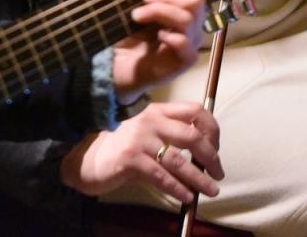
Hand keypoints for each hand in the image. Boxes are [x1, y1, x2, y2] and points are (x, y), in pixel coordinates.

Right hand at [60, 101, 223, 202]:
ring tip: (211, 190)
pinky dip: (177, 188)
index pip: (194, 110)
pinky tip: (187, 196)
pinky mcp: (131, 159)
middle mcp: (150, 121)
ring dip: (199, 178)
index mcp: (157, 111)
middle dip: (211, 156)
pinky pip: (161, 176)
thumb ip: (170, 136)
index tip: (216, 148)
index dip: (212, 129)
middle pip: (192, 135)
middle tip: (218, 172)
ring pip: (179, 160)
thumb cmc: (122, 148)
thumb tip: (204, 154)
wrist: (88, 158)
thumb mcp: (147, 134)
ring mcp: (139, 139)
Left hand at [104, 0, 205, 98]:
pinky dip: (172, 36)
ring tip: (137, 15)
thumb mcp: (122, 3)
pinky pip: (186, 45)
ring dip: (161, 11)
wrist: (119, 66)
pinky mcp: (185, 60)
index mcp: (180, 2)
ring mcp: (190, 40)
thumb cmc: (128, 33)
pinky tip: (157, 35)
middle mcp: (191, 20)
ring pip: (188, 18)